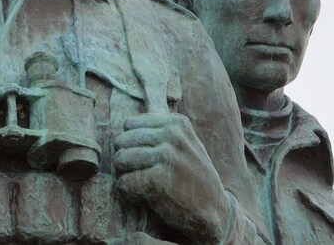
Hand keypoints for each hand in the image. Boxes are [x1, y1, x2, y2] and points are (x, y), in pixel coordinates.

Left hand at [114, 113, 230, 242]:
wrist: (214, 210)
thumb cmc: (193, 177)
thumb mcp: (184, 144)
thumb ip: (160, 131)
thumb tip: (124, 123)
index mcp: (176, 123)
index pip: (129, 124)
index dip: (131, 144)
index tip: (145, 158)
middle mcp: (171, 135)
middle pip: (121, 141)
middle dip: (125, 160)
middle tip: (141, 174)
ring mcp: (165, 156)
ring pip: (119, 160)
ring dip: (125, 176)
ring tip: (142, 185)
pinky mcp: (158, 180)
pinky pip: (123, 184)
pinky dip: (128, 194)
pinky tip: (144, 197)